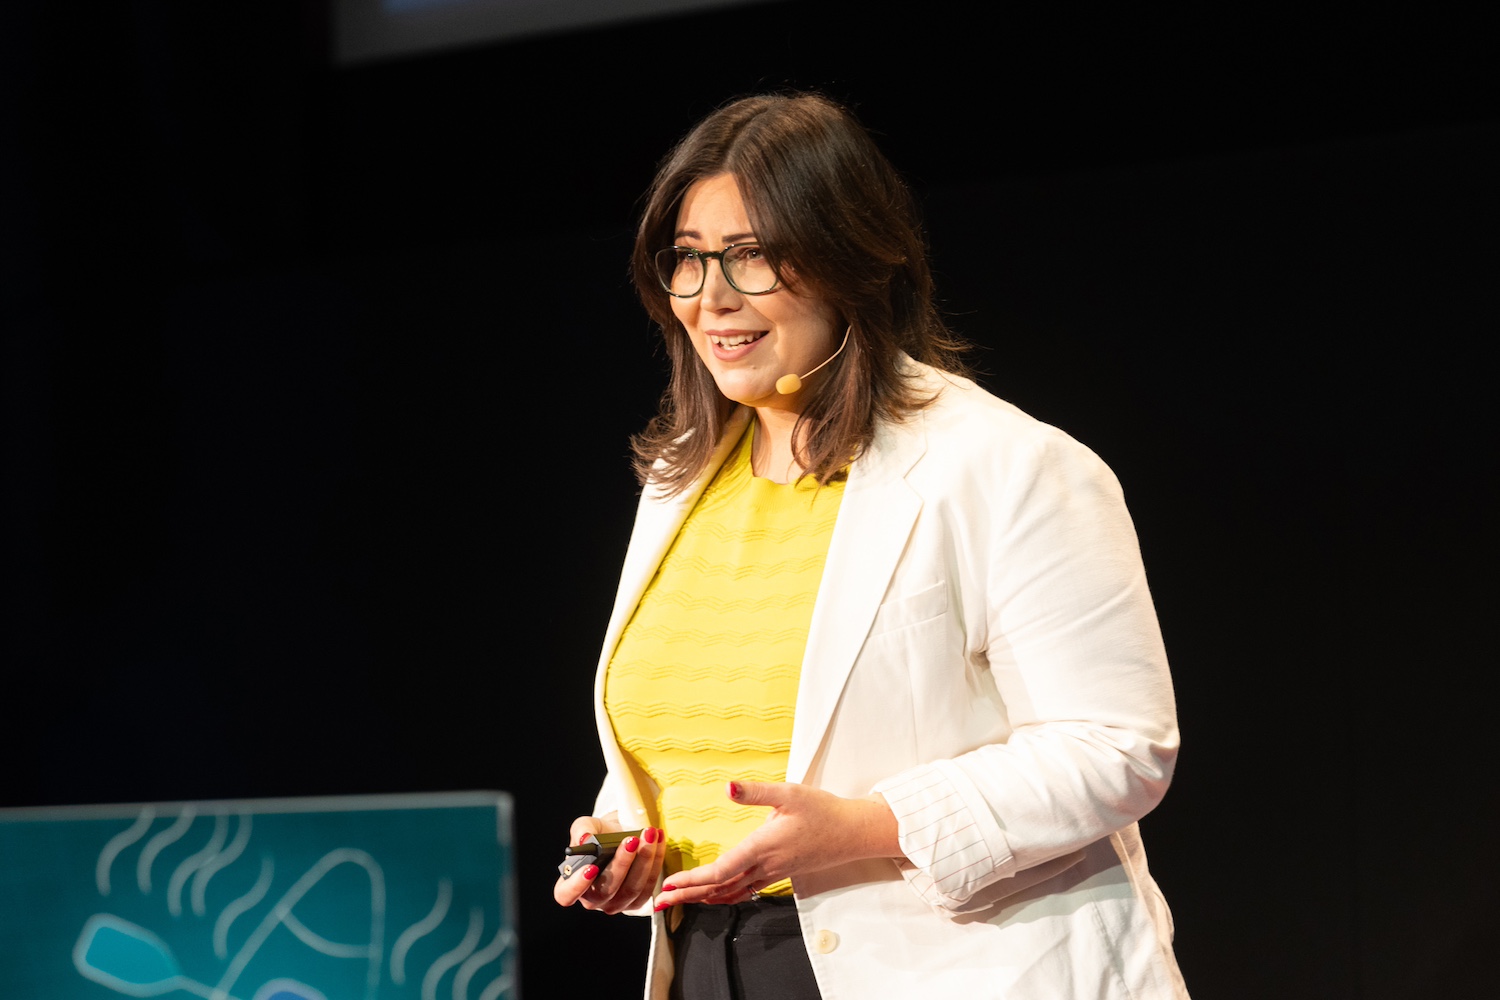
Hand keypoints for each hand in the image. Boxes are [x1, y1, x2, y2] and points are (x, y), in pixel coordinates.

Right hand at [553, 815, 665, 914]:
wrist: (620, 835)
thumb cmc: (599, 834)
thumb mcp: (587, 825)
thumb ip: (581, 829)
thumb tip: (584, 839)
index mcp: (571, 884)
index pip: (566, 895)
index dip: (576, 886)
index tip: (590, 867)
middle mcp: (592, 899)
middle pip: (606, 891)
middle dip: (622, 863)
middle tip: (631, 840)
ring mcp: (615, 904)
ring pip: (631, 889)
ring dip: (644, 861)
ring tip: (649, 835)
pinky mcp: (637, 902)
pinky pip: (648, 887)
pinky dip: (655, 862)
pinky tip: (659, 841)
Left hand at [652, 781, 900, 909]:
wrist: (854, 832)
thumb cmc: (823, 811)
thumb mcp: (789, 793)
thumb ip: (755, 791)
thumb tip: (727, 787)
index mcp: (762, 847)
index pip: (720, 871)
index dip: (692, 880)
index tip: (669, 884)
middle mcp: (765, 866)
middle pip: (719, 888)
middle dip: (688, 896)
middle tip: (659, 902)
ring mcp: (773, 873)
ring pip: (731, 893)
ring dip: (703, 898)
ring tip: (678, 901)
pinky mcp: (779, 873)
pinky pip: (745, 891)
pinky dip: (724, 896)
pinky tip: (715, 897)